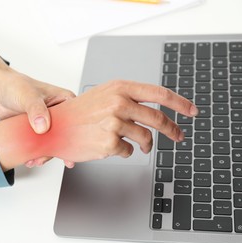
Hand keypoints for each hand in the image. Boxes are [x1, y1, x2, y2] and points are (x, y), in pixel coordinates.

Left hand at [0, 51, 74, 166]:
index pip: (75, 120)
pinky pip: (41, 145)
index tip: (66, 149)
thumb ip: (36, 109)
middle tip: (47, 157)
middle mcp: (58, 113)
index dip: (73, 136)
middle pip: (64, 135)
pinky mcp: (37, 131)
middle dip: (57, 150)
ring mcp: (48, 123)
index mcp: (64, 100)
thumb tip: (43, 126)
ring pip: (52, 143)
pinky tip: (31, 158)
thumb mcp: (27, 95)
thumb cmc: (13, 85)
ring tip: (35, 160)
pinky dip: (37, 153)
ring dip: (45, 154)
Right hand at [45, 80, 197, 160]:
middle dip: (172, 130)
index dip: (180, 103)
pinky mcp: (108, 143)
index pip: (158, 93)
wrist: (52, 127)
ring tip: (140, 146)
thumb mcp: (103, 96)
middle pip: (157, 118)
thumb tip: (154, 110)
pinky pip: (128, 151)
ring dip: (145, 145)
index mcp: (119, 88)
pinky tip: (112, 147)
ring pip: (145, 138)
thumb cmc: (77, 113)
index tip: (191, 111)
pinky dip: (125, 152)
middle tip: (178, 136)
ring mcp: (113, 123)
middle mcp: (118, 102)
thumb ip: (128, 98)